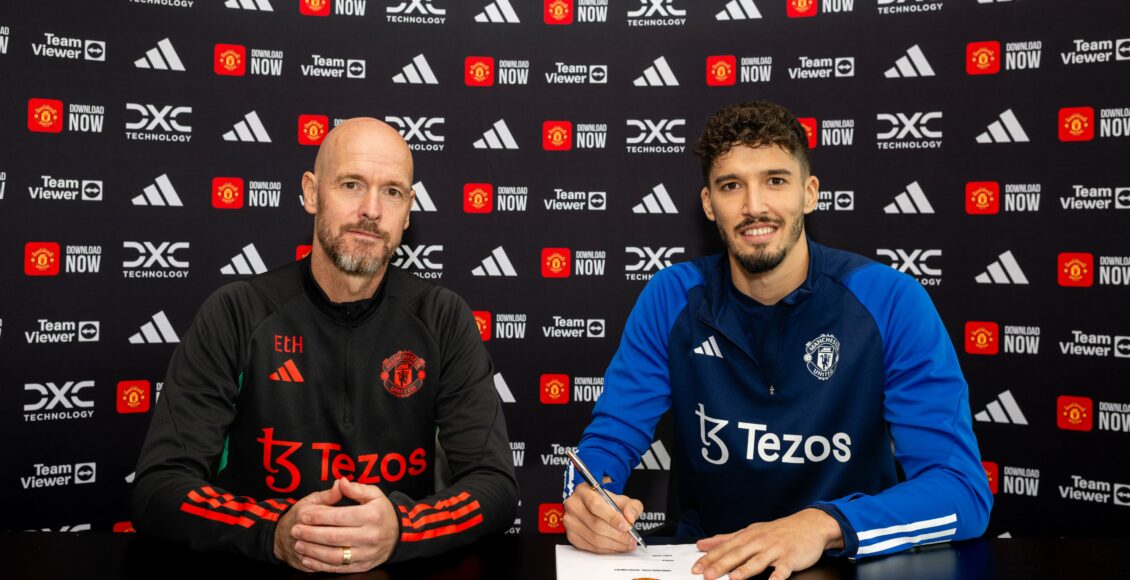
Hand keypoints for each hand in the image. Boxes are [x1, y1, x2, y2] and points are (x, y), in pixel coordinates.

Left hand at [275, 478, 399, 572]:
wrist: (398, 535)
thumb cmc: (381, 512)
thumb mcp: (374, 494)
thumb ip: (356, 488)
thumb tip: (340, 482)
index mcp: (371, 516)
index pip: (339, 517)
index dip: (318, 517)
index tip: (303, 516)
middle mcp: (369, 536)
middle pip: (334, 537)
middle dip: (311, 534)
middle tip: (295, 530)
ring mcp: (366, 553)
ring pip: (335, 555)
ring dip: (313, 551)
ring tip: (299, 544)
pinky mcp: (363, 566)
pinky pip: (339, 568)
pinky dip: (321, 565)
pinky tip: (308, 559)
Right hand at [563, 482, 643, 553]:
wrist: (594, 509)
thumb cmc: (607, 504)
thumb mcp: (622, 499)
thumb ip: (631, 506)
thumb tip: (630, 517)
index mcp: (584, 491)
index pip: (596, 505)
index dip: (612, 517)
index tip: (626, 526)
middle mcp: (573, 505)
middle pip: (595, 524)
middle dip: (617, 535)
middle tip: (631, 540)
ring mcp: (570, 522)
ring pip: (594, 538)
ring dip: (614, 544)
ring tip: (627, 545)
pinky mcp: (572, 536)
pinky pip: (591, 547)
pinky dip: (607, 549)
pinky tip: (616, 547)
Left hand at [691, 508, 843, 579]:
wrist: (809, 525)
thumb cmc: (778, 531)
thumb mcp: (750, 531)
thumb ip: (726, 539)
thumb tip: (703, 544)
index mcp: (748, 536)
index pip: (724, 547)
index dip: (709, 558)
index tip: (696, 568)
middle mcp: (759, 542)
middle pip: (737, 554)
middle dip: (720, 565)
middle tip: (706, 575)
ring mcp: (775, 550)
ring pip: (757, 561)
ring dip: (745, 570)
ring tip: (733, 578)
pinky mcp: (790, 558)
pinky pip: (783, 569)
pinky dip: (777, 577)